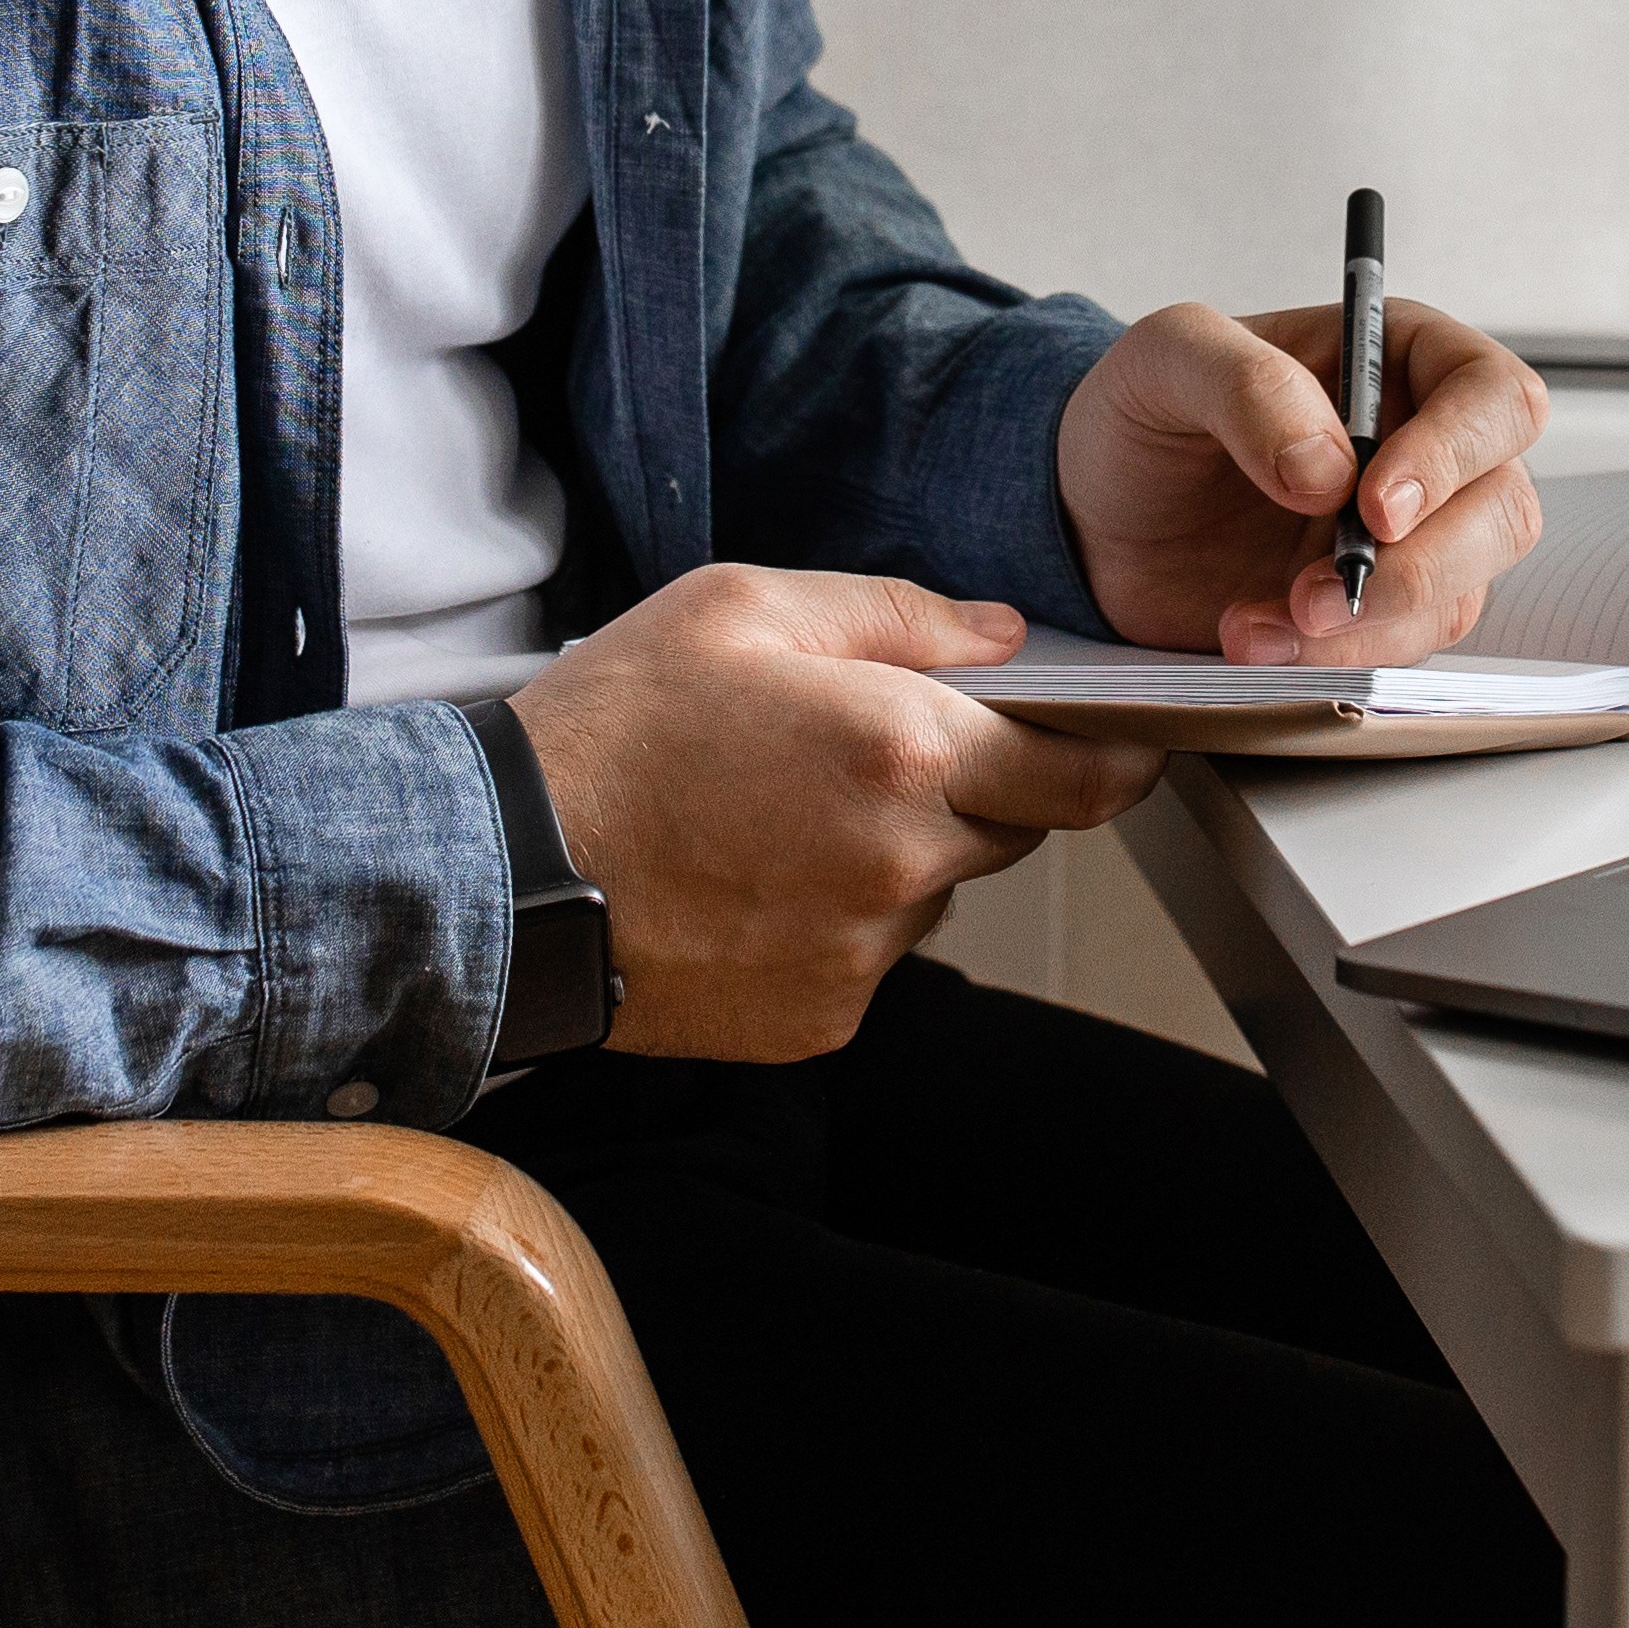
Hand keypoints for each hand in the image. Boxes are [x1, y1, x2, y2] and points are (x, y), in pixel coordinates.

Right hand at [505, 567, 1159, 1061]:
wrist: (500, 872)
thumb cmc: (611, 728)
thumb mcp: (741, 608)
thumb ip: (895, 614)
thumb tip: (1003, 637)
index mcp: (898, 747)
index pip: (1080, 773)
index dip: (1116, 757)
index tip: (1128, 745)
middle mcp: (900, 861)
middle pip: (1009, 828)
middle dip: (970, 786)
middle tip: (863, 752)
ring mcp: (863, 954)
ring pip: (933, 890)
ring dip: (896, 852)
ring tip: (779, 815)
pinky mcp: (822, 1019)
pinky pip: (872, 956)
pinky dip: (838, 919)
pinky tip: (753, 880)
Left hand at [1054, 297, 1549, 667]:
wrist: (1094, 513)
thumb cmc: (1143, 414)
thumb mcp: (1167, 361)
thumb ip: (1248, 387)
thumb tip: (1328, 467)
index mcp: (1396, 357)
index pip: (1494, 397)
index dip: (1456, 454)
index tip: (1376, 505)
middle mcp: (1423, 446)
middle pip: (1500, 509)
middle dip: (1417, 566)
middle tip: (1317, 591)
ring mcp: (1408, 536)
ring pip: (1461, 592)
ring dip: (1368, 626)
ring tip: (1260, 621)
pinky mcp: (1376, 610)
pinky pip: (1399, 647)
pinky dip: (1331, 659)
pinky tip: (1254, 638)